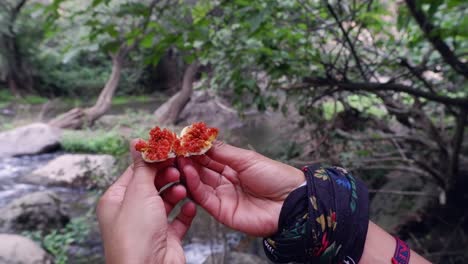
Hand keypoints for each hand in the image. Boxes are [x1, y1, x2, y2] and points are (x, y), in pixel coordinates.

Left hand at [97, 140, 195, 263]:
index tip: (170, 149)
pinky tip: (191, 206)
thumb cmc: (135, 236)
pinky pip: (179, 219)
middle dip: (168, 175)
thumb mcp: (138, 192)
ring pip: (167, 200)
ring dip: (178, 192)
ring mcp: (150, 225)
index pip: (136, 172)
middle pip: (153, 184)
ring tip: (184, 189)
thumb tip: (137, 142)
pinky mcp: (167, 237)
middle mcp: (132, 212)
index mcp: (117, 200)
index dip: (153, 160)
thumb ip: (142, 166)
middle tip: (180, 167)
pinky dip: (186, 211)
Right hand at [178, 141, 304, 236]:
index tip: (182, 141)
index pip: (208, 158)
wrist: (290, 203)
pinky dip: (194, 184)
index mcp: (233, 168)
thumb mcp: (247, 159)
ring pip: (198, 183)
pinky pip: (203, 197)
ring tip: (179, 159)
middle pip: (201, 170)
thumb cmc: (275, 177)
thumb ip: (222, 151)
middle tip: (175, 150)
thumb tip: (201, 141)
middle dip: (187, 160)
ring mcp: (222, 197)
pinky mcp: (221, 211)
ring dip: (187, 171)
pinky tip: (188, 172)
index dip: (195, 150)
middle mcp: (225, 182)